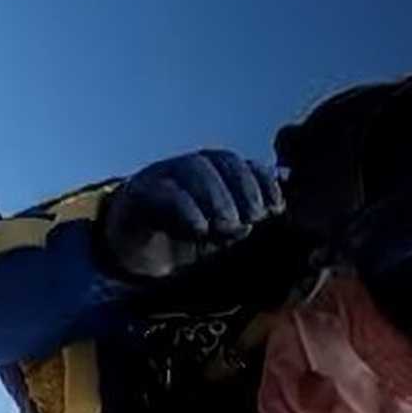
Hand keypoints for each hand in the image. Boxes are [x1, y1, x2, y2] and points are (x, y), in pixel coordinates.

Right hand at [97, 149, 282, 280]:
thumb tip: (275, 209)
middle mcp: (190, 167)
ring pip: (194, 169)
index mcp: (213, 172)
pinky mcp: (140, 194)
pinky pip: (164, 192)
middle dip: (243, 189)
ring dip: (217, 197)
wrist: (136, 251)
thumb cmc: (184, 238)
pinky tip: (200, 229)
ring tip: (226, 226)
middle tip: (251, 219)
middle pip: (221, 161)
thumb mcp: (221, 232)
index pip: (243, 164)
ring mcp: (163, 176)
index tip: (275, 208)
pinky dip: (187, 209)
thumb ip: (246, 218)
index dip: (263, 182)